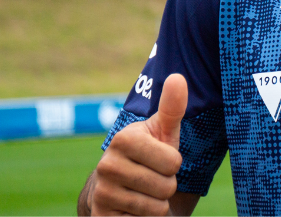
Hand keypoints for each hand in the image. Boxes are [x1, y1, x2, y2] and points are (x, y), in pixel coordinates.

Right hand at [90, 74, 186, 215]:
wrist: (119, 188)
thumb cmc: (148, 155)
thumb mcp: (162, 131)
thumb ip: (172, 107)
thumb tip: (178, 77)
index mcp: (123, 140)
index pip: (174, 162)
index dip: (173, 163)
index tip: (158, 159)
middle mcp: (106, 166)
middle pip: (167, 186)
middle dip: (166, 185)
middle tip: (151, 177)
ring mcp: (102, 194)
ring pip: (157, 207)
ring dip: (157, 203)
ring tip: (143, 192)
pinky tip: (133, 208)